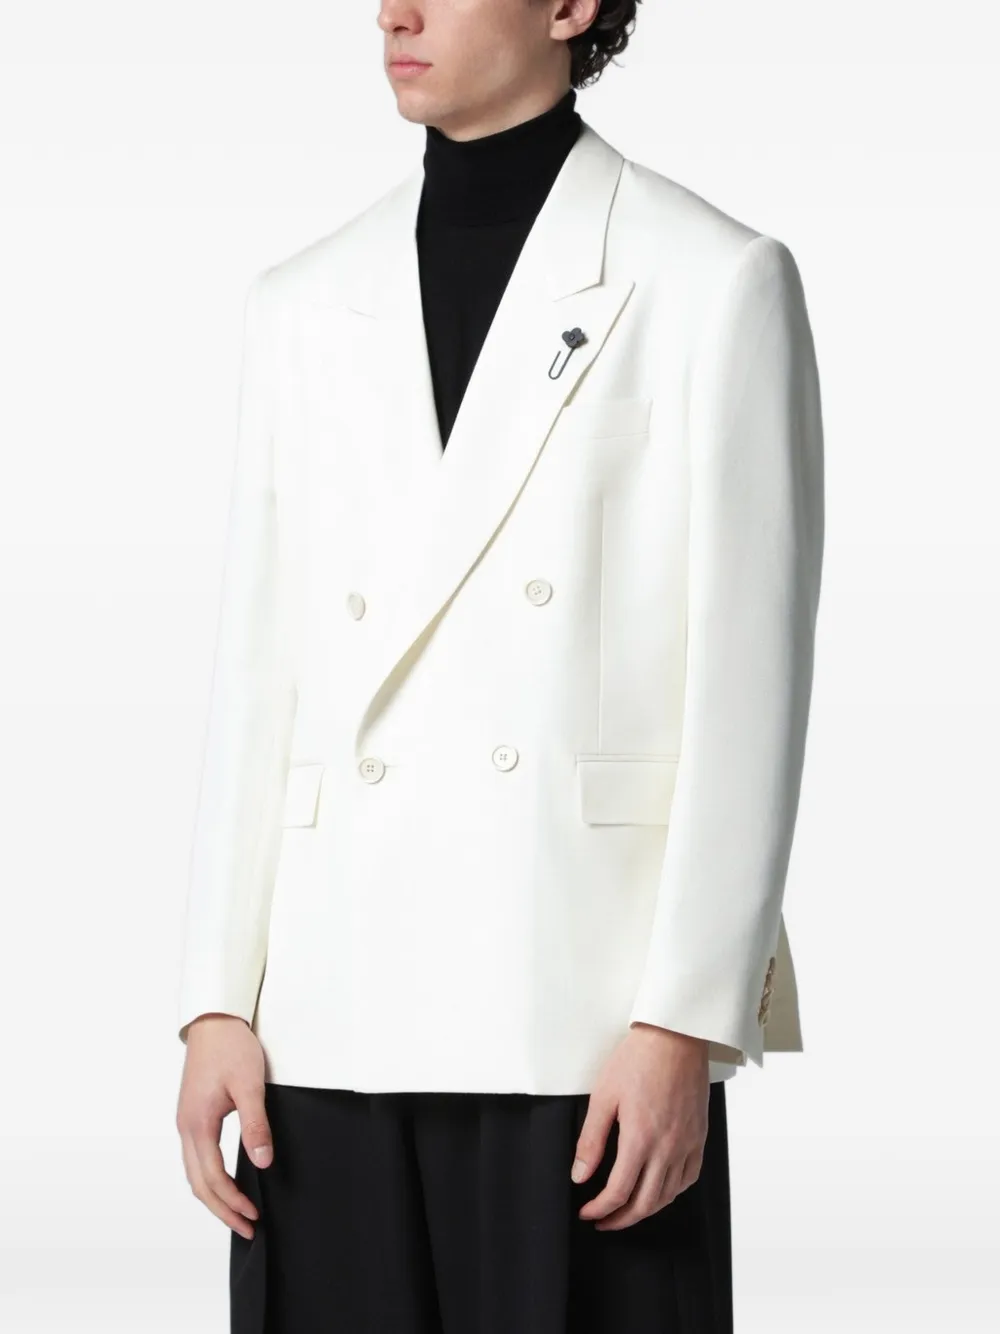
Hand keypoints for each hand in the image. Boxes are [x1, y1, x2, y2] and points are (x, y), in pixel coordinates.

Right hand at [175, 1014, 272, 1240]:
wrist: (213, 1020)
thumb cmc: (231, 1047)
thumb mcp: (250, 1085)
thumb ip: (256, 1125)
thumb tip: (263, 1162)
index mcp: (198, 1124)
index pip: (213, 1178)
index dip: (233, 1201)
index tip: (253, 1217)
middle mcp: (186, 1128)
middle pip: (199, 1184)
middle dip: (222, 1210)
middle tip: (247, 1229)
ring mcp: (186, 1121)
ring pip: (194, 1173)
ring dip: (214, 1197)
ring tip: (236, 1213)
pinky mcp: (191, 1115)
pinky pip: (196, 1158)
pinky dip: (208, 1178)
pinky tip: (224, 1182)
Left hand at [572, 1023, 709, 1230]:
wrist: (675, 1036)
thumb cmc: (637, 1059)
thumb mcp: (603, 1096)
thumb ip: (591, 1140)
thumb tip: (580, 1174)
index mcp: (640, 1138)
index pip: (618, 1192)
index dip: (599, 1209)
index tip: (586, 1212)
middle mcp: (667, 1147)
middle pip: (645, 1203)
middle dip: (620, 1219)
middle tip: (602, 1221)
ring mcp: (687, 1143)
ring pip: (668, 1195)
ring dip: (645, 1210)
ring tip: (626, 1210)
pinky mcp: (700, 1136)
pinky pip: (689, 1177)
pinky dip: (672, 1192)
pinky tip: (659, 1190)